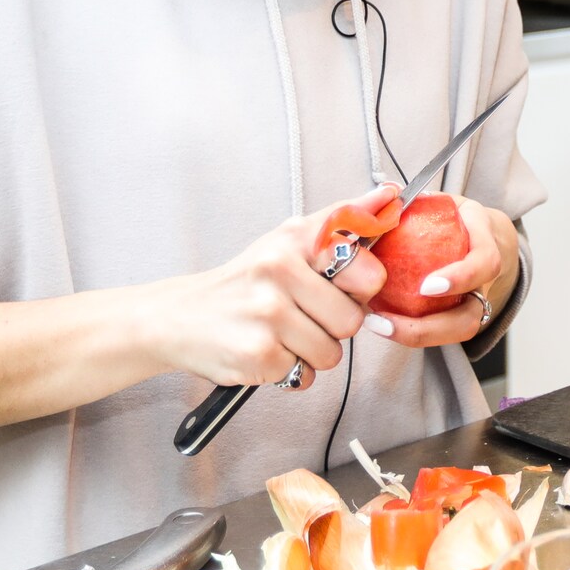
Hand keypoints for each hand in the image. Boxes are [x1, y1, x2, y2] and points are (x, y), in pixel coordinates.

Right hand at [134, 185, 397, 389]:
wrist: (179, 316)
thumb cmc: (244, 281)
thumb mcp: (289, 239)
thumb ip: (345, 219)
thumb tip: (390, 195)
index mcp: (295, 240)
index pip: (368, 271)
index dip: (361, 288)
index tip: (341, 285)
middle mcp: (280, 271)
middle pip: (352, 320)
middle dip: (333, 325)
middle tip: (303, 314)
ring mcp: (269, 314)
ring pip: (332, 352)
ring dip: (312, 351)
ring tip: (283, 333)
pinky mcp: (259, 354)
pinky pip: (305, 375)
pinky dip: (290, 370)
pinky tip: (267, 350)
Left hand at [378, 198, 520, 349]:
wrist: (484, 236)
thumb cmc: (456, 218)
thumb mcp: (442, 201)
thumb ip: (414, 201)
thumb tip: (386, 194)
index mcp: (485, 239)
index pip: (485, 262)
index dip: (461, 277)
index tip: (427, 286)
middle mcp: (486, 279)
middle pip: (473, 315)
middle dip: (432, 327)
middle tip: (387, 322)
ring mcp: (477, 301)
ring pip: (459, 331)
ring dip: (418, 336)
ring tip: (378, 326)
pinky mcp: (462, 316)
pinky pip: (443, 333)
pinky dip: (412, 332)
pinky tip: (382, 324)